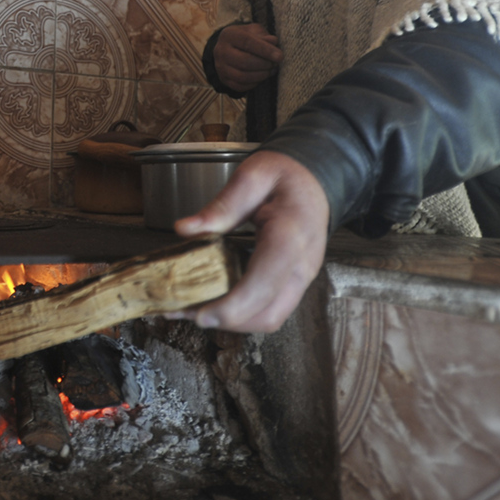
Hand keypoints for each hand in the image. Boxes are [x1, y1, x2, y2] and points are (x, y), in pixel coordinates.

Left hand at [173, 150, 329, 332]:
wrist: (315, 180)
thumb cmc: (285, 176)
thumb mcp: (251, 177)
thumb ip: (221, 205)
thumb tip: (185, 229)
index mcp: (290, 236)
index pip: (264, 283)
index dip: (233, 306)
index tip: (200, 314)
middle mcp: (301, 265)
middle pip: (268, 314)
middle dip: (227, 322)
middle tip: (186, 312)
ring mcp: (300, 278)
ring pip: (269, 318)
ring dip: (231, 322)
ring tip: (192, 309)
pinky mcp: (292, 283)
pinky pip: (269, 309)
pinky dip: (240, 313)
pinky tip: (212, 301)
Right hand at [214, 23, 282, 91]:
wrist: (229, 49)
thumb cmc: (246, 38)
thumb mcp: (255, 31)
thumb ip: (264, 36)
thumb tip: (273, 43)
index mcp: (229, 35)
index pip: (247, 42)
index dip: (265, 50)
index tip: (280, 56)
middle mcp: (221, 51)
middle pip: (244, 61)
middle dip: (264, 64)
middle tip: (275, 64)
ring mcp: (220, 67)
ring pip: (242, 76)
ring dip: (261, 75)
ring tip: (270, 70)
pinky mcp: (224, 80)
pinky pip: (240, 86)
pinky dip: (254, 83)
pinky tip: (262, 77)